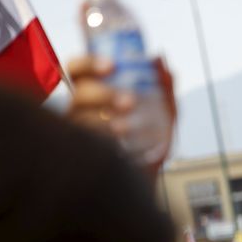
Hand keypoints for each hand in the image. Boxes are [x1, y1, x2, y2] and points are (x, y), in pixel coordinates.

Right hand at [66, 56, 176, 171]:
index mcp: (93, 95)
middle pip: (79, 95)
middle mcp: (79, 113)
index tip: (112, 65)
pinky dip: (100, 146)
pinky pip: (82, 150)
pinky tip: (117, 149)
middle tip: (130, 101)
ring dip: (101, 121)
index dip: (89, 63)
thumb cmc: (150, 145)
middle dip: (102, 94)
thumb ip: (165, 89)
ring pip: (79, 122)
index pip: (78, 70)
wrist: (147, 182)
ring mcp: (77, 137)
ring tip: (124, 128)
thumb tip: (159, 58)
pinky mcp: (79, 159)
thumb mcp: (165, 116)